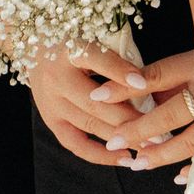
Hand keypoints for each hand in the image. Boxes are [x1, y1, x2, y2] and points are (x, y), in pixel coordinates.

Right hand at [27, 46, 137, 165]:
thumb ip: (115, 55)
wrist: (34, 45)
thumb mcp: (92, 37)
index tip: (144, 83)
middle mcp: (56, 77)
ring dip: (121, 138)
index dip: (119, 71)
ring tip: (149, 148)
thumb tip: (147, 84)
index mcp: (68, 49)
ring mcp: (51, 102)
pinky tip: (124, 157)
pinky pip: (75, 143)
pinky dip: (99, 154)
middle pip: (96, 103)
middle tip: (160, 132)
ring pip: (90, 124)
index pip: (96, 59)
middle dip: (131, 119)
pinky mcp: (50, 120)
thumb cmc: (74, 39)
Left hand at [78, 46, 193, 177]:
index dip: (125, 87)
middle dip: (139, 129)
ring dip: (164, 153)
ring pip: (192, 139)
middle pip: (170, 114)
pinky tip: (180, 177)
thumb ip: (175, 62)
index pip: (156, 76)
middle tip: (114, 142)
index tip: (96, 97)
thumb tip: (133, 74)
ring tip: (139, 163)